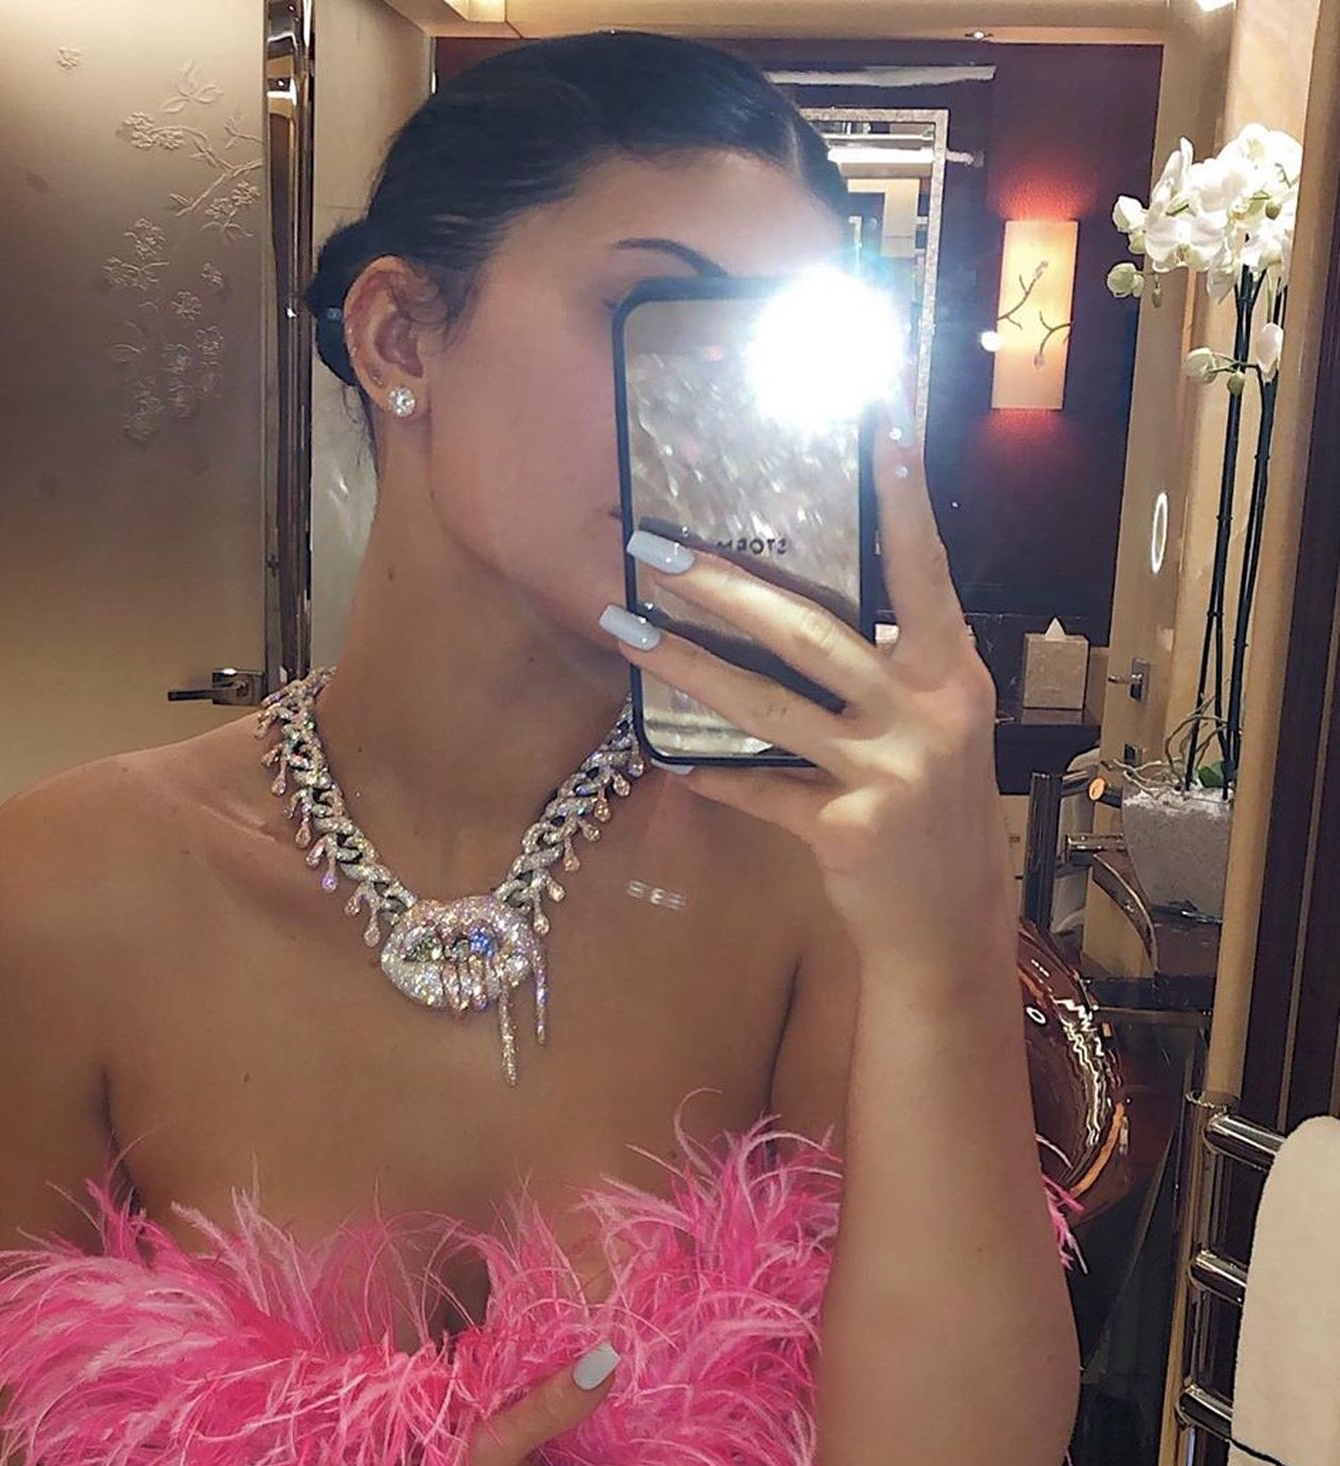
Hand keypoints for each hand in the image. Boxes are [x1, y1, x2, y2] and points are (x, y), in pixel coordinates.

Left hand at [605, 399, 1015, 964]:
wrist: (949, 929)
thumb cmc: (935, 818)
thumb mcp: (936, 732)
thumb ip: (893, 673)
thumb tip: (805, 611)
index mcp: (953, 675)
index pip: (923, 570)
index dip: (902, 498)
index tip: (878, 422)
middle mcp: (928, 713)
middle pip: (811, 632)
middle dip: (725, 586)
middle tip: (655, 549)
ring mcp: (890, 771)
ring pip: (768, 704)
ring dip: (687, 665)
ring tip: (625, 628)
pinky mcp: (848, 828)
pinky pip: (759, 790)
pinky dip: (713, 775)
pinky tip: (666, 759)